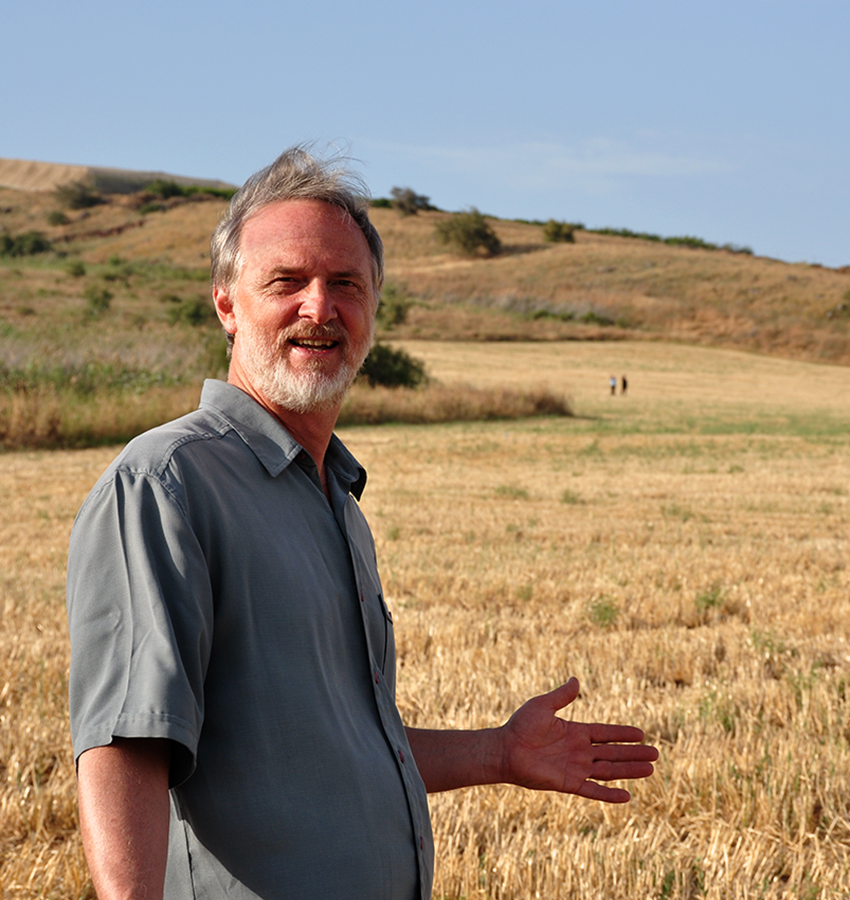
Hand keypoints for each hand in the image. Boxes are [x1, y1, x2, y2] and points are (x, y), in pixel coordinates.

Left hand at [499, 678, 657, 802]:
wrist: (504, 749)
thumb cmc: (521, 726)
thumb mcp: (543, 705)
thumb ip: (562, 696)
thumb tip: (576, 680)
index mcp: (575, 732)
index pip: (605, 733)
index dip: (622, 734)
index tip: (642, 734)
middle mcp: (578, 751)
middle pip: (612, 753)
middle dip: (633, 754)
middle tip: (657, 754)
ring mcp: (575, 768)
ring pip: (608, 770)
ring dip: (629, 771)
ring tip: (650, 770)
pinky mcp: (568, 783)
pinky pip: (593, 791)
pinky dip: (609, 794)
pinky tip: (627, 796)